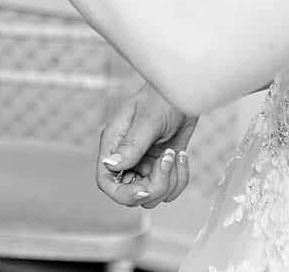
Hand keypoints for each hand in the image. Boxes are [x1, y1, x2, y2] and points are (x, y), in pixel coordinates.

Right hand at [95, 81, 195, 208]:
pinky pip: (170, 188)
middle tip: (166, 161)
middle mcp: (128, 158)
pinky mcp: (163, 166)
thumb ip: (131, 145)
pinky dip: (180, 178)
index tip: (145, 189)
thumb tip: (111, 165)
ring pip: (152, 195)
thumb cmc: (161, 98)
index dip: (122, 193)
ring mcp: (145, 164)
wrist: (183, 93)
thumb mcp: (147, 121)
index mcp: (115, 145)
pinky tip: (181, 155)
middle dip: (153, 187)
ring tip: (174, 154)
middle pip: (131, 194)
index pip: (106, 180)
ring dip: (169, 182)